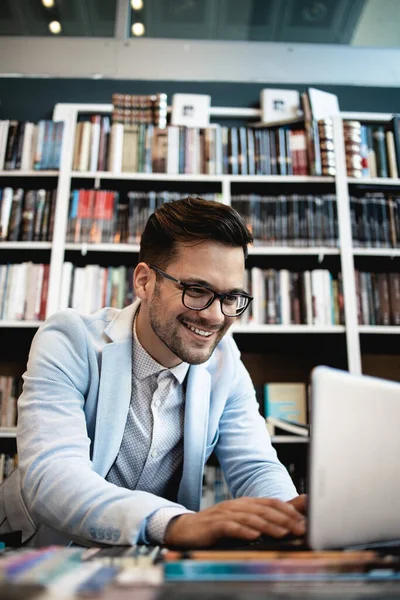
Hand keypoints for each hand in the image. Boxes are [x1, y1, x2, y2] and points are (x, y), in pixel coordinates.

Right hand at [164, 497, 305, 547]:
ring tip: (283, 533)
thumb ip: (262, 520)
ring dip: (268, 525)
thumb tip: (287, 521)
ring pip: (250, 518)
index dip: (289, 510)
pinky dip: (242, 531)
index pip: (271, 503)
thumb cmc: (216, 526)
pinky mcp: (213, 525)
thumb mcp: (241, 521)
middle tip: (300, 529)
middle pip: (264, 509)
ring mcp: (225, 514)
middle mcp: (237, 505)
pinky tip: (253, 536)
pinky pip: (230, 527)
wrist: (186, 528)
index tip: (305, 521)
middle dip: (284, 519)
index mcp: (245, 503)